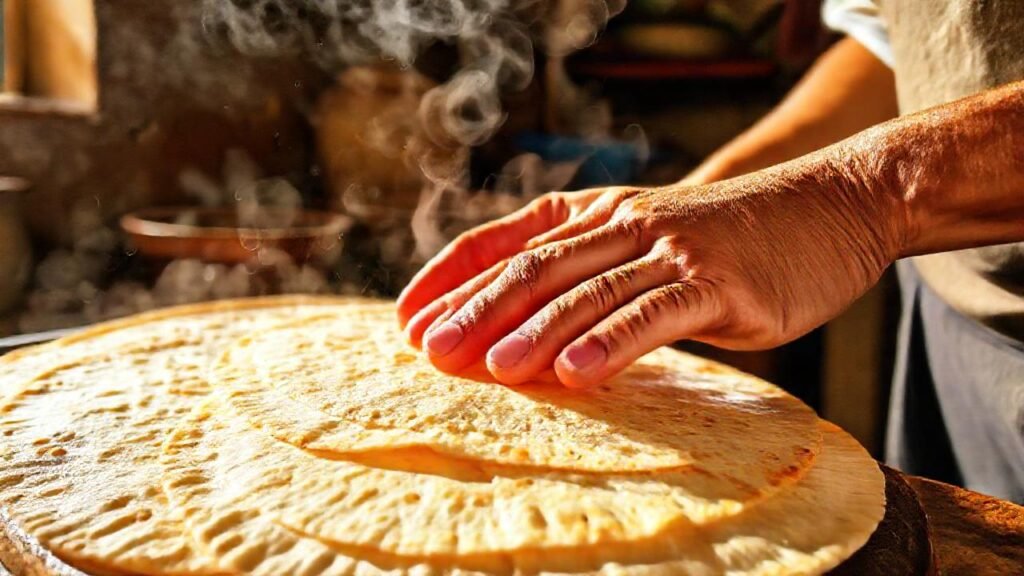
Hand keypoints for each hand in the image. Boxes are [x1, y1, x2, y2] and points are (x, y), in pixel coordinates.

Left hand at [398, 161, 905, 387]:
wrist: (828, 206)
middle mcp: (624, 223)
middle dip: (476, 311)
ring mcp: (669, 249)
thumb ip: (595, 271)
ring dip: (534, 331)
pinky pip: (653, 314)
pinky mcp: (715, 283)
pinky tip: (576, 372)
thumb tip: (529, 329)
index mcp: (599, 212)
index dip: (453, 275)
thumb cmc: (729, 237)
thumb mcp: (649, 238)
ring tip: (489, 369)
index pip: (508, 239)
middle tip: (429, 351)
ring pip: (587, 291)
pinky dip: (611, 343)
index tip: (407, 317)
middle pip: (534, 267)